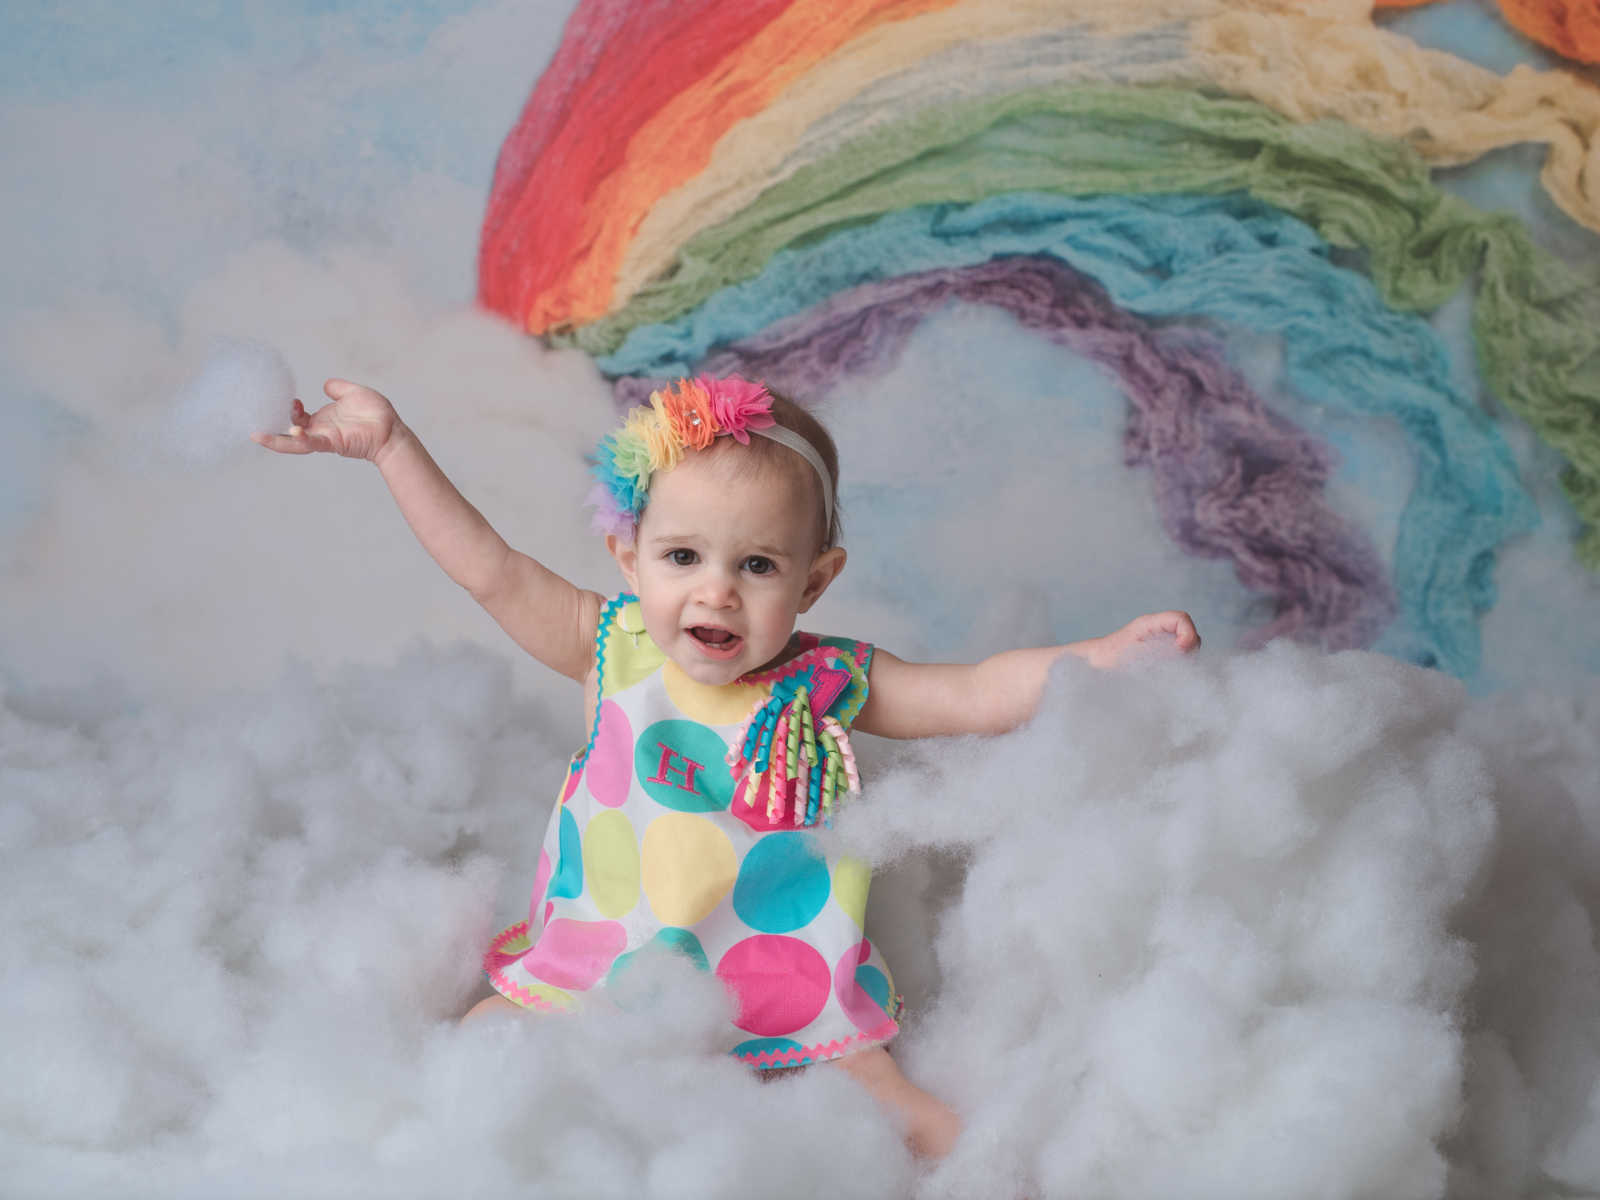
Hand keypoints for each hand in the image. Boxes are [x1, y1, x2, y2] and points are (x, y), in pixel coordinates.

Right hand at [251, 378, 401, 460]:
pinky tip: (291, 433)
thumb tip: (326, 384)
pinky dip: (300, 439)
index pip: (297, 417)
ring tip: (258, 436)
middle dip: (272, 428)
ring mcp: (325, 438)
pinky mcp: (333, 443)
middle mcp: (320, 430)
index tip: (292, 400)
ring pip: (295, 442)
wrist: (392, 429)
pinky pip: (313, 443)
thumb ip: (338, 389)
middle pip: (289, 432)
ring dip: (277, 440)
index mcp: (323, 420)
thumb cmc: (376, 414)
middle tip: (256, 423)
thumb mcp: (353, 393)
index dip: (289, 409)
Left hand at [1088, 611, 1200, 668]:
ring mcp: (1160, 642)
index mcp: (1149, 623)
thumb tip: (1182, 654)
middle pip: (1189, 633)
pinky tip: (1166, 674)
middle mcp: (1158, 630)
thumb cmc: (1109, 657)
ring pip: (1187, 647)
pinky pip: (1178, 658)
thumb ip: (1160, 653)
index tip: (1181, 650)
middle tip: (1176, 665)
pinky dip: (1177, 666)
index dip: (1188, 634)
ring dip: (1184, 660)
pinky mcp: (1160, 655)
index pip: (1180, 619)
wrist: (1093, 664)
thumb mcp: (1135, 655)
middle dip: (1188, 649)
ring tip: (1169, 670)